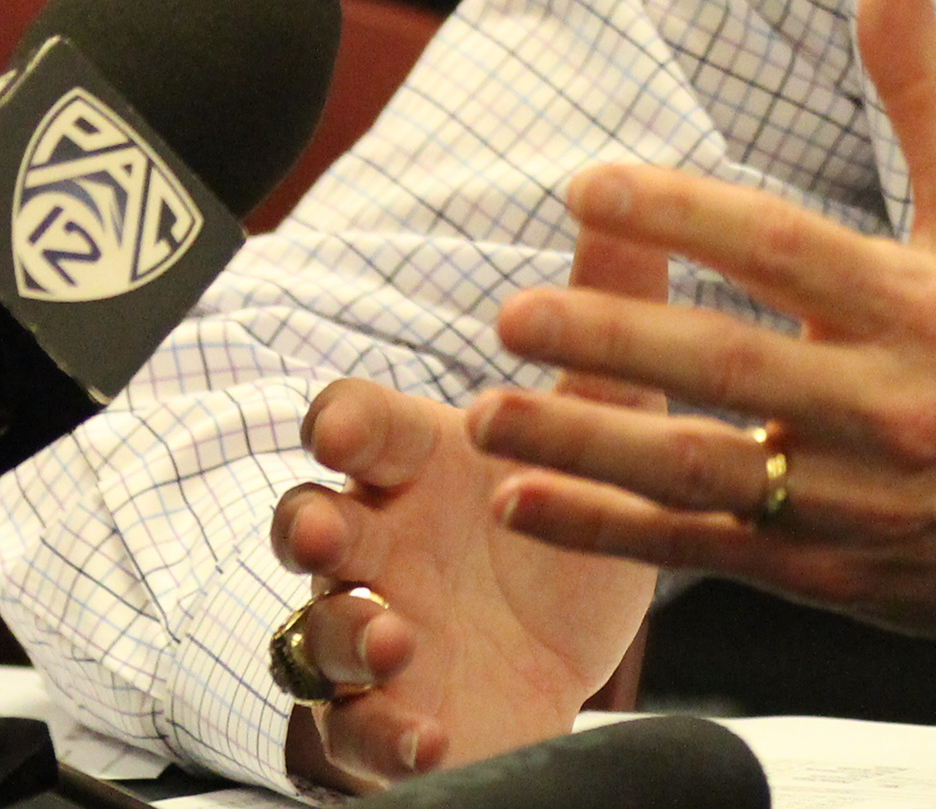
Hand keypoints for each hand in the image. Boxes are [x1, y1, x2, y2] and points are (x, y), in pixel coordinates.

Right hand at [268, 241, 663, 787]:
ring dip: (340, 634)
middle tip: (326, 533)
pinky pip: (349, 733)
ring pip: (312, 632)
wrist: (560, 665)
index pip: (353, 426)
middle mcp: (376, 546)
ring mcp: (367, 636)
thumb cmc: (557, 531)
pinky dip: (380, 732)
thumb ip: (606, 320)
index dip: (340, 425)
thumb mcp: (603, 424)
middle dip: (303, 528)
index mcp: (417, 465)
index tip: (346, 430)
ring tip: (392, 633)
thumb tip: (632, 201)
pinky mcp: (380, 722)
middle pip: (304, 524)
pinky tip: (424, 728)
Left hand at [466, 0, 935, 716]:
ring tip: (490, 411)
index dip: (683, 215)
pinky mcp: (829, 572)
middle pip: (729, 366)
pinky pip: (702, 547)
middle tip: (510, 313)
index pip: (783, 247)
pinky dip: (608, 530)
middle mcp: (884, 403)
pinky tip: (524, 503)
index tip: (588, 188)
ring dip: (588, 442)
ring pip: (700, 468)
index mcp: (918, 303)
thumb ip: (924, 80)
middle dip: (612, 341)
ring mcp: (853, 498)